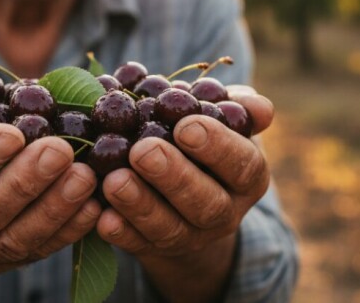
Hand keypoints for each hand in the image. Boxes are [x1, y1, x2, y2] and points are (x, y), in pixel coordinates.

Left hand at [96, 87, 273, 300]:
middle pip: (206, 202)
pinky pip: (137, 246)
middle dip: (174, 177)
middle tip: (143, 151)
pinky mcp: (154, 250)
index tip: (185, 126)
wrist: (184, 194)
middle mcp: (225, 213)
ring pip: (169, 228)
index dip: (217, 147)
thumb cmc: (204, 140)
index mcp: (248, 176)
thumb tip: (259, 108)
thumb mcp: (223, 120)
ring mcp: (190, 236)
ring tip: (113, 180)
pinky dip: (120, 233)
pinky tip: (101, 216)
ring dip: (140, 205)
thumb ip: (237, 108)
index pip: (242, 164)